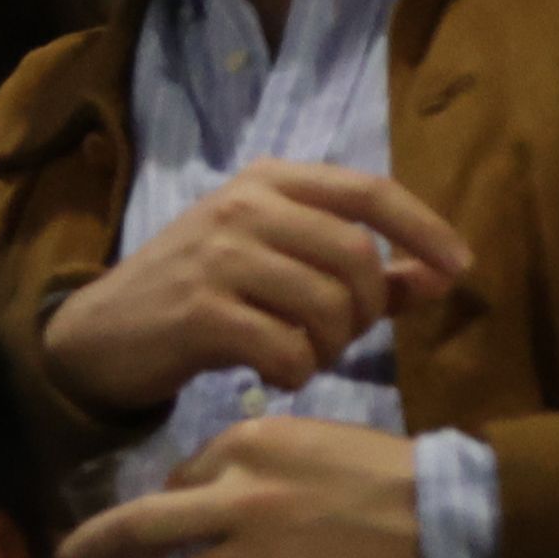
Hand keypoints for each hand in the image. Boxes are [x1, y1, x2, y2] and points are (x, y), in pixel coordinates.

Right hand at [39, 159, 469, 423]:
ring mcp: (219, 257)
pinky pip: (287, 348)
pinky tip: (280, 376)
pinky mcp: (200, 312)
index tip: (460, 268)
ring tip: (309, 358)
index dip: (424, 230)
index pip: (369, 193)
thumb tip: (443, 276)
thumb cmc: (197, 296)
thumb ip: (356, 268)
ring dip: (333, 347)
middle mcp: (244, 207)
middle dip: (367, 311)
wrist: (98, 336)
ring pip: (327, 306)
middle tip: (343, 339)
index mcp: (268, 182)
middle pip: (355, 258)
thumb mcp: (273, 264)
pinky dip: (298, 373)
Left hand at [59, 413, 430, 557]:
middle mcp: (244, 498)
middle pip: (135, 532)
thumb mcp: (319, 441)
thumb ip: (254, 459)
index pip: (173, 482)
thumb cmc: (397, 480)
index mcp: (252, 446)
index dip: (148, 517)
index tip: (137, 544)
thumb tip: (188, 489)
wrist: (463, 521)